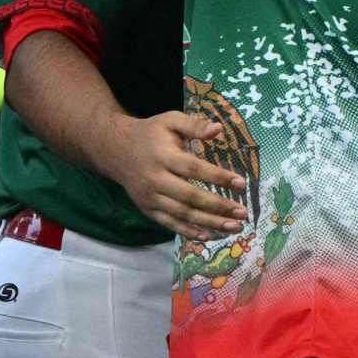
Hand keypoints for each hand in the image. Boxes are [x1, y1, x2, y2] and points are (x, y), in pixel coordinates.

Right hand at [107, 105, 246, 242]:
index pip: (194, 169)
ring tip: (234, 227)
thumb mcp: (170, 121)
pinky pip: (169, 223)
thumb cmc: (150, 134)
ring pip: (182, 214)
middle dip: (218, 206)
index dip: (218, 177)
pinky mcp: (147, 208)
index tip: (241, 184)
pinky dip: (189, 232)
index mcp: (163, 156)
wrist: (115, 150)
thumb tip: (218, 129)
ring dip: (209, 223)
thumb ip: (194, 125)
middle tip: (243, 213)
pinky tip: (209, 236)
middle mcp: (155, 179)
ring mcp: (150, 197)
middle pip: (190, 196)